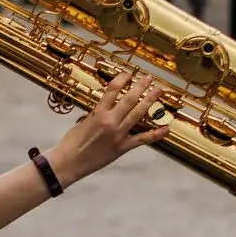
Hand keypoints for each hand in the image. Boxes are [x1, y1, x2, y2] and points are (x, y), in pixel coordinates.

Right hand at [52, 73, 169, 185]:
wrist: (69, 162)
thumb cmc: (71, 142)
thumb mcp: (82, 122)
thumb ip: (96, 113)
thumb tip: (106, 106)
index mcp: (98, 113)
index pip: (112, 90)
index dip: (122, 79)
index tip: (128, 74)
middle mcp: (110, 121)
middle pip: (129, 100)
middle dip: (141, 87)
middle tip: (149, 78)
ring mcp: (118, 135)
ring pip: (138, 115)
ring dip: (149, 102)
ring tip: (158, 92)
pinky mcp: (122, 147)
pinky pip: (142, 140)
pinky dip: (155, 134)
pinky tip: (166, 128)